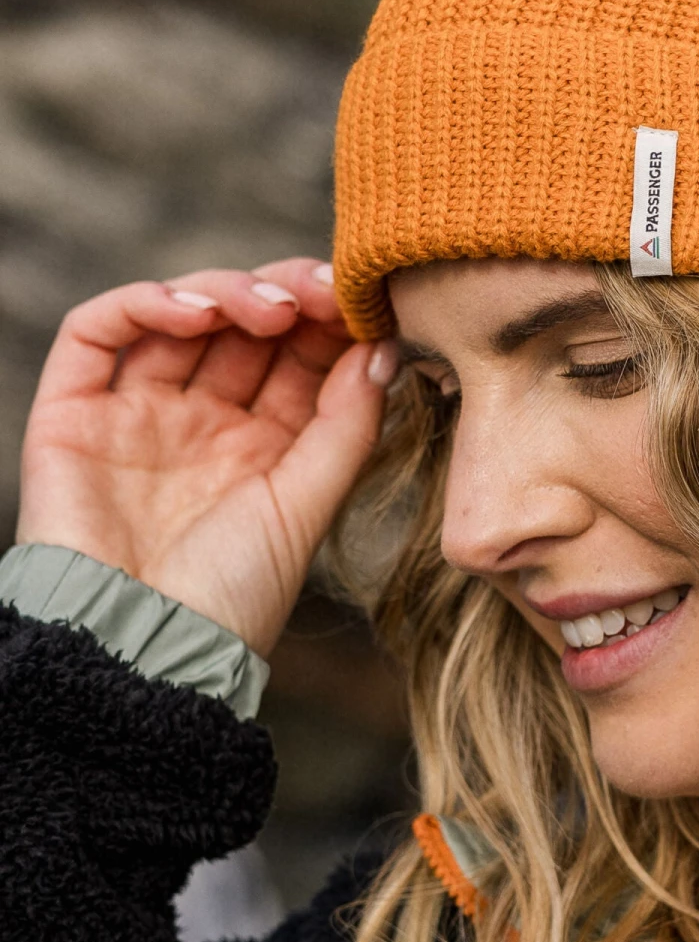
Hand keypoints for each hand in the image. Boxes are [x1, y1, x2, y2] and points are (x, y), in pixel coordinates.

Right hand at [15, 259, 398, 656]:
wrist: (145, 651)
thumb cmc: (233, 597)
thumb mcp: (307, 505)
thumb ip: (346, 426)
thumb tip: (382, 346)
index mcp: (263, 445)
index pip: (297, 354)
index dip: (327, 319)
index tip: (366, 300)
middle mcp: (201, 421)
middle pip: (243, 325)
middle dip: (287, 294)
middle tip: (324, 289)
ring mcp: (137, 413)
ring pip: (179, 315)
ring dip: (229, 291)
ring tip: (272, 306)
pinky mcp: (73, 413)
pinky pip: (98, 332)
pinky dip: (146, 302)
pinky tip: (199, 311)